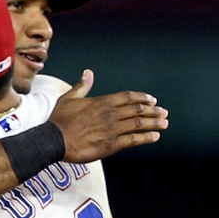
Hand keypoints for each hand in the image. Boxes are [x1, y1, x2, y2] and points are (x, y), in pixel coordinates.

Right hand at [48, 70, 168, 162]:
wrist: (54, 140)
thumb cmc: (60, 120)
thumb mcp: (69, 98)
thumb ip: (82, 86)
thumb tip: (88, 73)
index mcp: (102, 102)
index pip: (128, 97)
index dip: (142, 98)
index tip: (152, 100)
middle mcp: (110, 114)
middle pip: (137, 109)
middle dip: (153, 110)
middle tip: (164, 112)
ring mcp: (112, 129)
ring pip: (139, 124)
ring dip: (154, 123)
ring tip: (164, 123)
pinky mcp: (111, 145)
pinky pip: (133, 140)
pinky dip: (146, 137)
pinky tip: (155, 136)